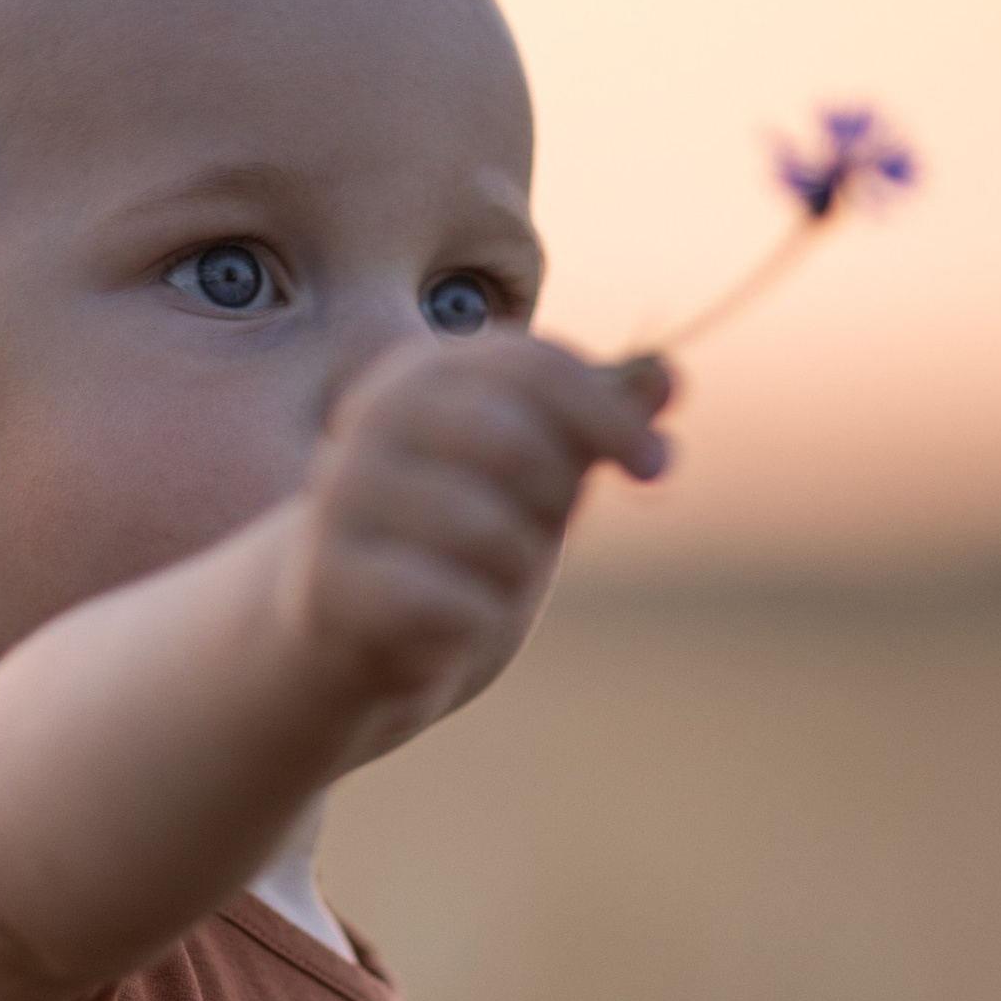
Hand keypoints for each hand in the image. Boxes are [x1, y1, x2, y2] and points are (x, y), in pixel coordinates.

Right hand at [281, 330, 671, 737]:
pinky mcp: (329, 585)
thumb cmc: (446, 540)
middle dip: (551, 503)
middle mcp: (370, 420)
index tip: (656, 469)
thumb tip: (670, 377)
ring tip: (479, 584)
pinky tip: (449, 628)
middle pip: (517, 446)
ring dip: (513, 575)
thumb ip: (592, 423)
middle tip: (530, 537)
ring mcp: (341, 502)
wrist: (336, 634)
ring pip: (492, 535)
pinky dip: (476, 625)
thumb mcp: (530, 473)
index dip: (610, 417)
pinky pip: (454, 606)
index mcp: (420, 375)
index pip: (535, 367)